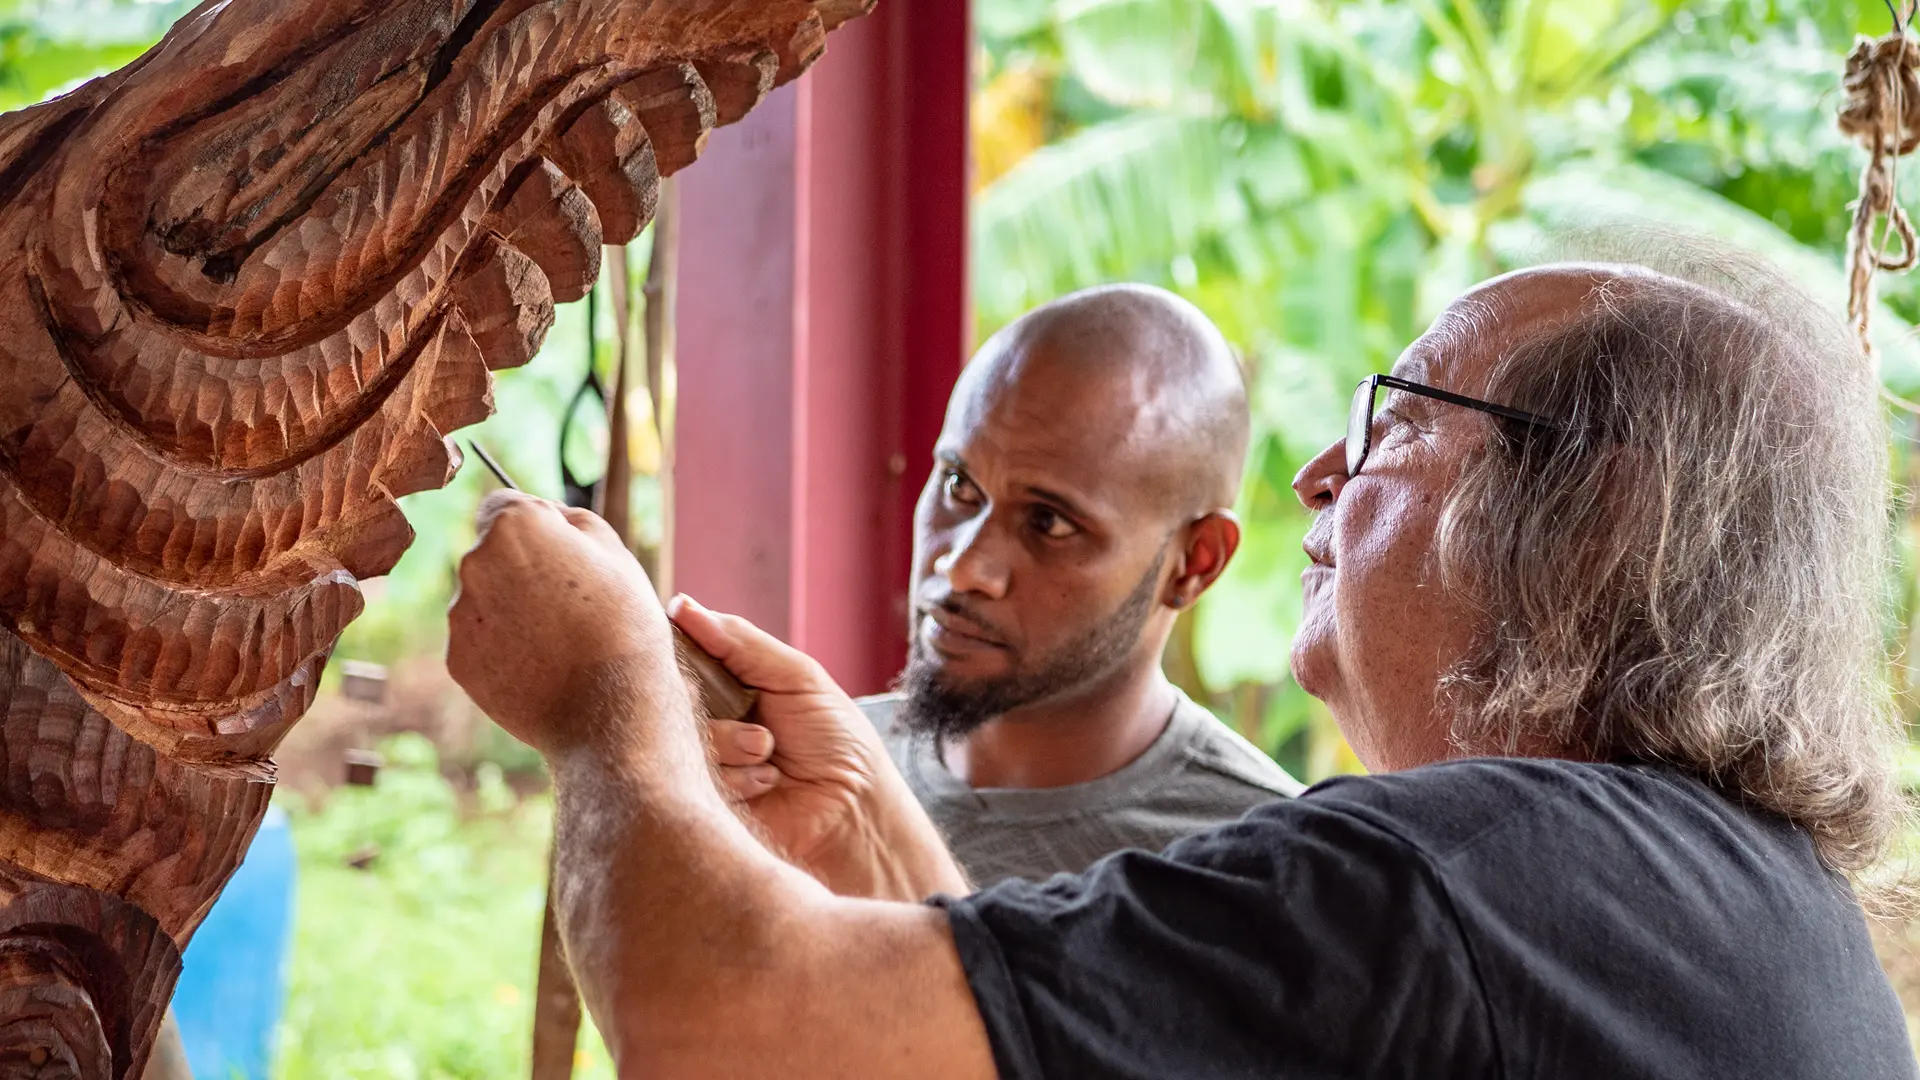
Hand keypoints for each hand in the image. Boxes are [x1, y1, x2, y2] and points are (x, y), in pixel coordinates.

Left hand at [447, 491, 678, 755]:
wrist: (611, 711)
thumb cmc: (624, 627)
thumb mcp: (617, 555)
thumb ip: (572, 521)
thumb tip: (546, 514)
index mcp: (515, 525)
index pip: (504, 505)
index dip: (536, 528)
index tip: (560, 554)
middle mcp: (475, 562)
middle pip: (492, 554)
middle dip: (521, 569)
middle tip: (570, 604)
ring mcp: (461, 614)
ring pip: (484, 599)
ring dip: (511, 610)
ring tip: (559, 641)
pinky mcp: (457, 659)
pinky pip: (479, 641)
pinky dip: (502, 648)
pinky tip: (541, 665)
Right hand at [672, 596, 968, 898]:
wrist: (857, 808)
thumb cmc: (836, 739)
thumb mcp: (796, 676)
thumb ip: (738, 641)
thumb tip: (681, 607)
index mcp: (722, 686)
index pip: (675, 657)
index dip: (678, 655)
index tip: (697, 663)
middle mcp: (703, 722)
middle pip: (667, 696)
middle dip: (711, 700)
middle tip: (753, 714)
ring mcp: (699, 764)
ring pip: (680, 738)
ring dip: (734, 743)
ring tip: (770, 754)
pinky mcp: (701, 804)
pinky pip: (692, 779)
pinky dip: (737, 777)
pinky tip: (767, 784)